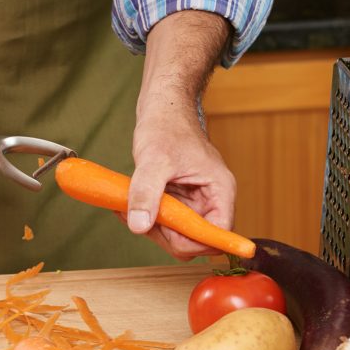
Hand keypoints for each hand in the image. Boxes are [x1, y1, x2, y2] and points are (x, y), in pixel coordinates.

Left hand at [125, 10, 234, 258]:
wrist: (162, 109)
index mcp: (219, 190)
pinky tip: (130, 204)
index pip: (218, 233)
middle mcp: (212, 199)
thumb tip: (139, 227)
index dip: (192, 241)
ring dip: (152, 226)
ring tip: (130, 206)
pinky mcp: (179, 200)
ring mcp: (195, 201)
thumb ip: (146, 193)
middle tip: (138, 215)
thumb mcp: (153, 160)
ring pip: (178, 234)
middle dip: (166, 234)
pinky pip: (166, 221)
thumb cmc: (165, 126)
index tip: (164, 232)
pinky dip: (146, 217)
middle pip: (196, 240)